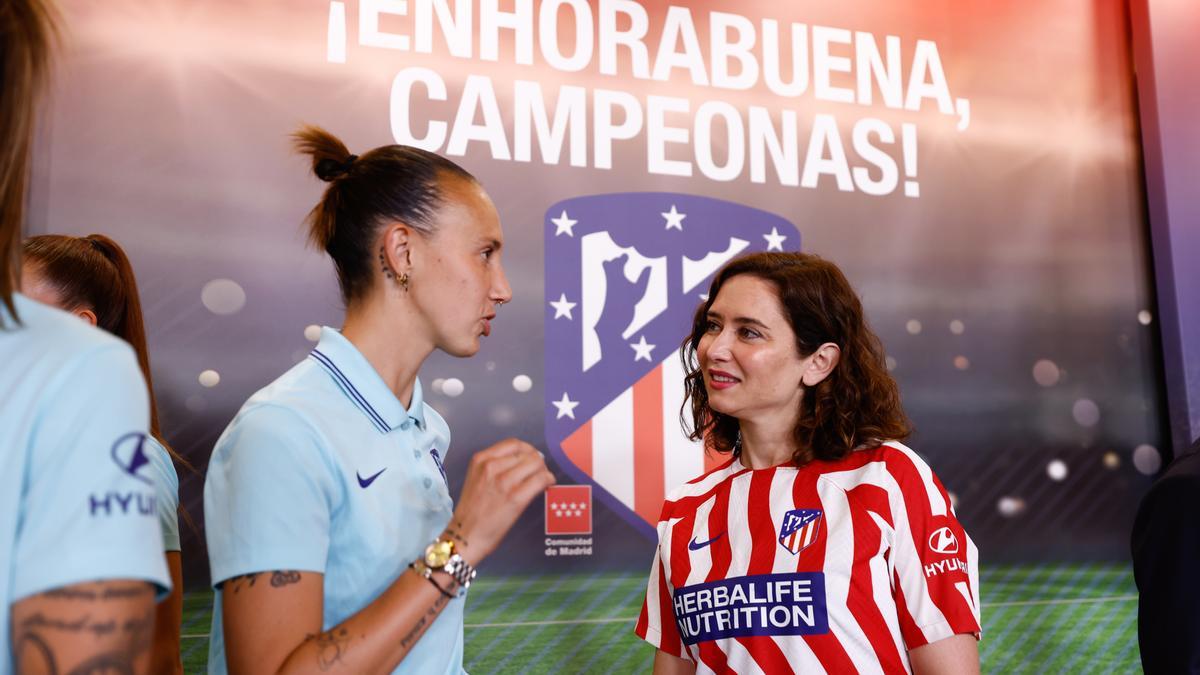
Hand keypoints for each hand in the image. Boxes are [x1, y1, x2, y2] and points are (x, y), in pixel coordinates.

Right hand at [446, 438, 554, 564]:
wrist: (465, 535)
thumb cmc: (472, 511)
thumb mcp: (477, 478)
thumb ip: (496, 466)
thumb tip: (525, 460)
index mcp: (481, 460)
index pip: (513, 444)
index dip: (527, 450)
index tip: (532, 457)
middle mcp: (491, 467)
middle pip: (527, 453)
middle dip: (537, 461)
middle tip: (540, 471)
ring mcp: (503, 481)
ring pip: (536, 464)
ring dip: (543, 470)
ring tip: (543, 479)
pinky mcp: (515, 497)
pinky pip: (540, 479)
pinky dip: (548, 480)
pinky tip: (547, 485)